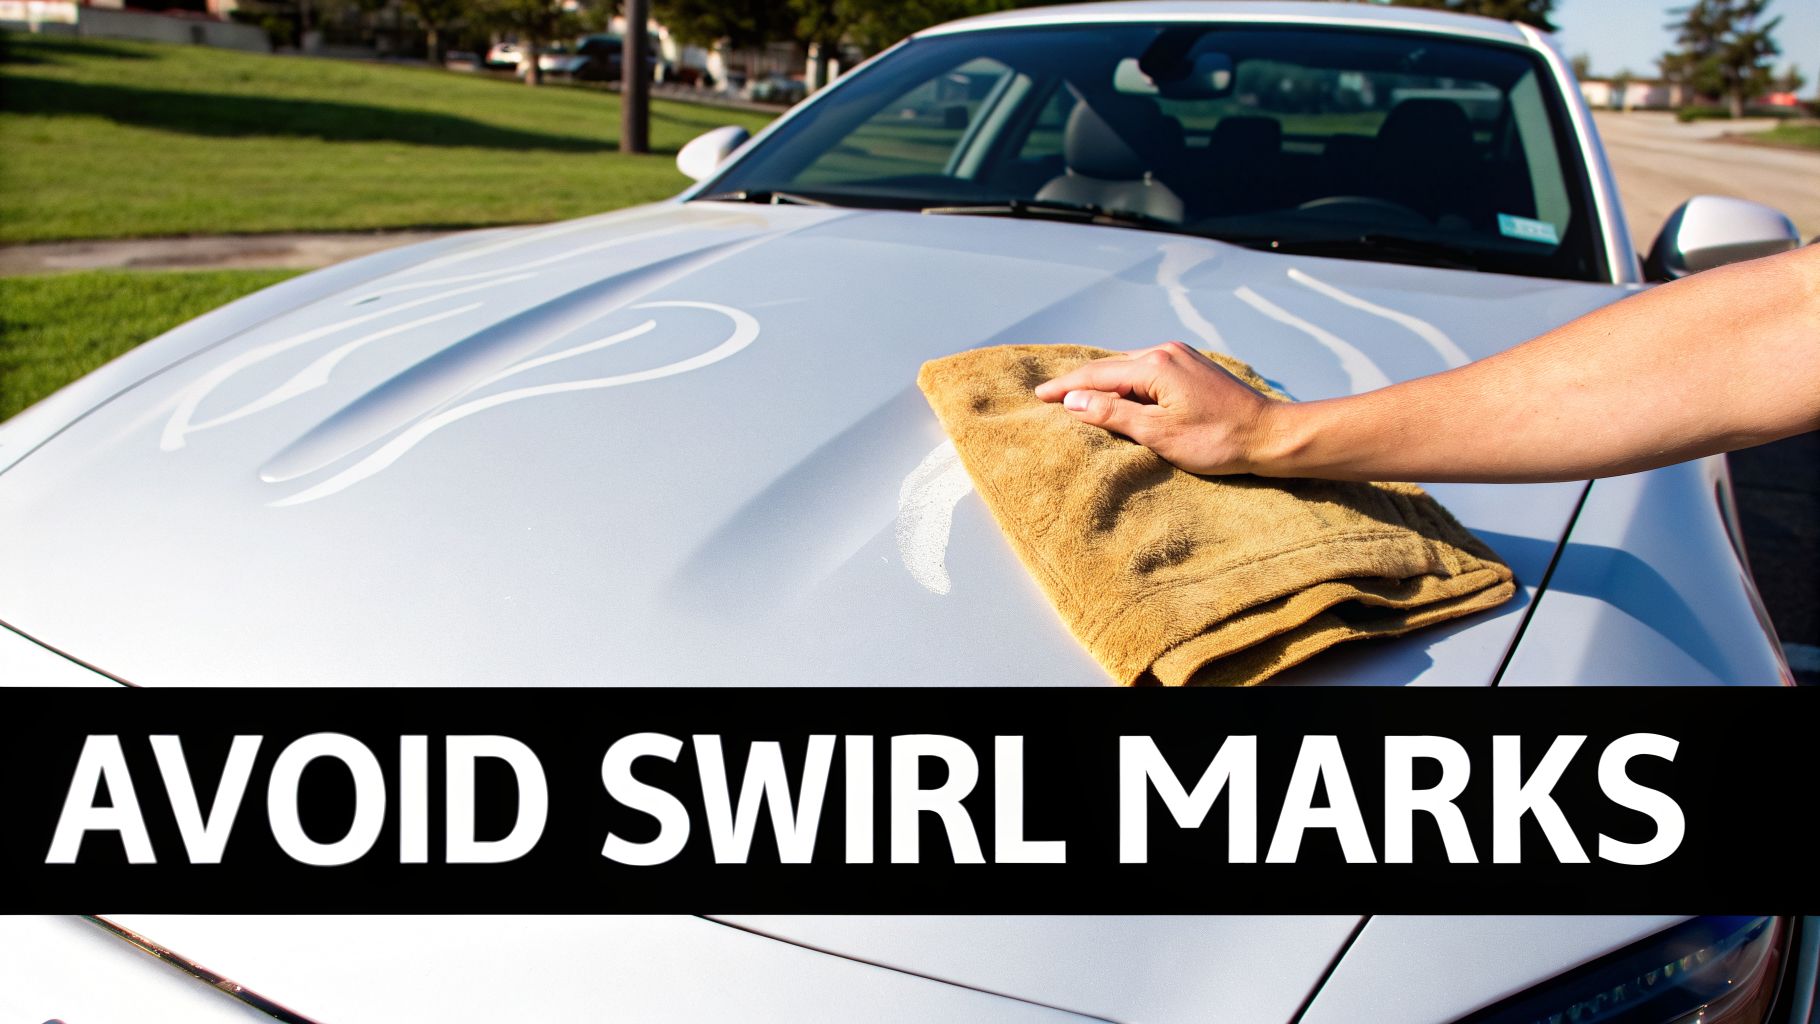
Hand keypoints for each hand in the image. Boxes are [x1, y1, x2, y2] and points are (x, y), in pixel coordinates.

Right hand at [1033, 341, 1278, 475]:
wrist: (1270, 435)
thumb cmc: (1218, 440)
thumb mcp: (1159, 434)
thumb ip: (1113, 414)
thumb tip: (1074, 402)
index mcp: (1154, 365)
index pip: (1096, 375)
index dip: (1065, 388)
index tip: (1038, 396)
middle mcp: (1165, 351)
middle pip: (1110, 367)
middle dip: (1079, 383)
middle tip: (1049, 396)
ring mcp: (1181, 356)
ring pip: (1128, 367)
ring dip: (1102, 383)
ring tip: (1076, 397)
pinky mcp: (1192, 366)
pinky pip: (1146, 370)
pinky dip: (1125, 383)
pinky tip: (1117, 393)